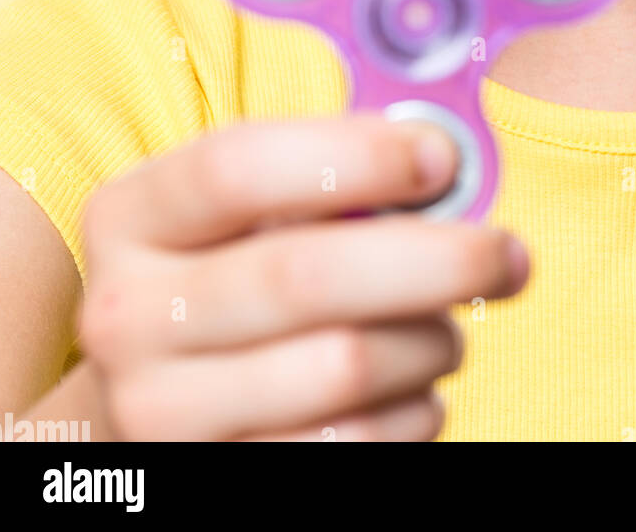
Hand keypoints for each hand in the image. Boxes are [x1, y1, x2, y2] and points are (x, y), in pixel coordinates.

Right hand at [77, 112, 528, 440]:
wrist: (159, 399)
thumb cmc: (233, 275)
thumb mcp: (243, 213)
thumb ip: (325, 176)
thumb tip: (448, 162)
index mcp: (129, 217)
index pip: (238, 167)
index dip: (356, 155)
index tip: (446, 157)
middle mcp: (126, 315)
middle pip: (305, 275)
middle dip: (435, 259)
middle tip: (508, 253)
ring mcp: (159, 412)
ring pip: (343, 368)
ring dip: (430, 342)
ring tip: (447, 326)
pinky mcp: (213, 480)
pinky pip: (350, 448)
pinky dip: (413, 413)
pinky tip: (417, 388)